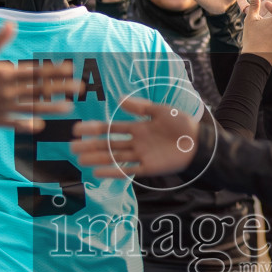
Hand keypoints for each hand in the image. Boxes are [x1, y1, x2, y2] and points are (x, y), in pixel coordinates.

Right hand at [0, 23, 84, 131]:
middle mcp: (7, 93)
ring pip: (34, 108)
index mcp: (4, 75)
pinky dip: (29, 125)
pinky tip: (41, 126)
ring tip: (70, 108)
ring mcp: (3, 109)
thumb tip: (11, 25)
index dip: (54, 70)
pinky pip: (16, 124)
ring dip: (53, 107)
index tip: (71, 68)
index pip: (35, 71)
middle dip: (62, 88)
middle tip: (81, 88)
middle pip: (40, 90)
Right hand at [71, 97, 199, 178]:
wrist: (199, 142)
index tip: (77, 129)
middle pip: (108, 145)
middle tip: (71, 148)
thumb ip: (140, 107)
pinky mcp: (149, 168)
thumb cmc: (181, 125)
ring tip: (80, 160)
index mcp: (137, 128)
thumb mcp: (160, 111)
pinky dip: (113, 172)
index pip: (111, 129)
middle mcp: (136, 143)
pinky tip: (98, 172)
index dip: (94, 129)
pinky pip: (128, 170)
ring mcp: (141, 156)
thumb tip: (119, 99)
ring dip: (97, 158)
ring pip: (114, 158)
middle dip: (90, 146)